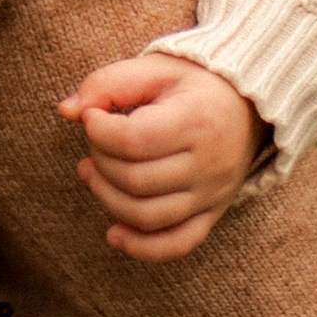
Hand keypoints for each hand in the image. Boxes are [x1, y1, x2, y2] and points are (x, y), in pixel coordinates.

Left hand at [56, 55, 261, 261]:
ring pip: (147, 216)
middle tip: (94, 143)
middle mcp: (209, 162)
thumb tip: (67, 111)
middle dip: (99, 162)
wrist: (248, 105)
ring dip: (106, 198)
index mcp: (196, 120)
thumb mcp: (155, 68)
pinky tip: (113, 234)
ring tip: (91, 173)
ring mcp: (212, 193)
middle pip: (134, 180)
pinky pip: (177, 244)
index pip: (132, 141)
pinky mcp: (213, 213)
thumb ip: (108, 83)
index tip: (91, 117)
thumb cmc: (194, 85)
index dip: (97, 132)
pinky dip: (142, 247)